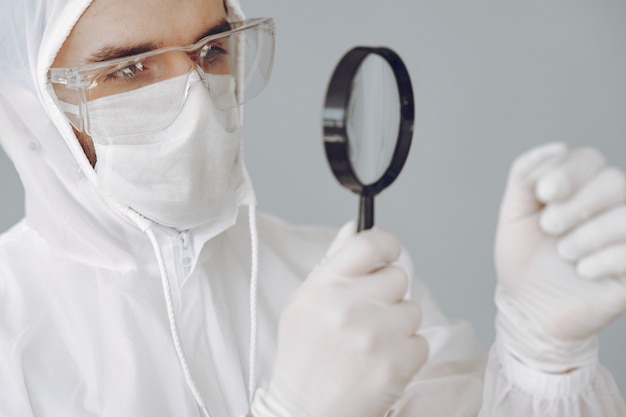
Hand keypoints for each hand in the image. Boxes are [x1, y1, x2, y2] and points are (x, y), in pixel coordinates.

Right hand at [251, 223, 427, 416]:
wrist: (306, 411)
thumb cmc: (304, 357)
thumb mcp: (304, 303)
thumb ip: (332, 264)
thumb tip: (354, 228)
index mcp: (323, 287)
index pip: (369, 242)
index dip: (386, 245)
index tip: (388, 254)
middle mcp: (347, 306)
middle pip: (398, 276)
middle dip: (389, 293)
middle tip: (369, 316)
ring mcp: (373, 335)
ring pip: (411, 309)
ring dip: (398, 325)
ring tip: (370, 344)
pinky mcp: (396, 362)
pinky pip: (420, 340)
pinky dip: (406, 352)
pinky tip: (379, 363)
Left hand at [495, 143, 625, 372]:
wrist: (529, 309)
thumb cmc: (523, 260)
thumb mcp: (514, 215)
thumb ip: (525, 177)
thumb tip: (556, 147)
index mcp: (580, 189)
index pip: (588, 160)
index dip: (567, 172)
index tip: (543, 194)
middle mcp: (609, 206)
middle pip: (613, 181)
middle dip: (577, 203)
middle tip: (549, 227)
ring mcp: (625, 236)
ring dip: (588, 234)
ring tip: (565, 253)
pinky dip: (605, 259)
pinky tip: (584, 271)